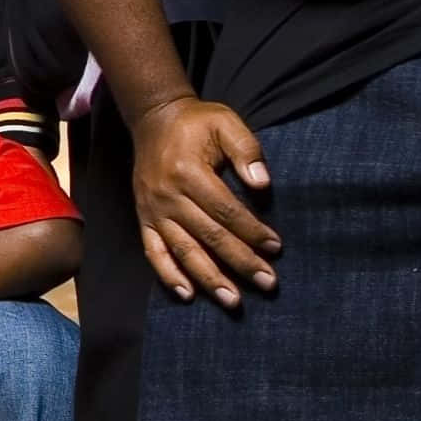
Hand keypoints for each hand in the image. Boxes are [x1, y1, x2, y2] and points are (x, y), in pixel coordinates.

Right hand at [133, 94, 278, 307]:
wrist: (154, 120)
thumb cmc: (197, 123)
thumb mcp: (225, 122)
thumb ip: (246, 150)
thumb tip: (262, 184)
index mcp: (188, 172)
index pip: (225, 210)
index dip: (252, 231)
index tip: (276, 248)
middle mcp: (168, 196)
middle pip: (208, 236)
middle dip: (240, 263)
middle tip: (267, 283)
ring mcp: (153, 211)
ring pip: (183, 251)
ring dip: (208, 278)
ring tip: (232, 300)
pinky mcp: (144, 220)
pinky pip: (154, 253)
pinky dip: (169, 276)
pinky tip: (188, 295)